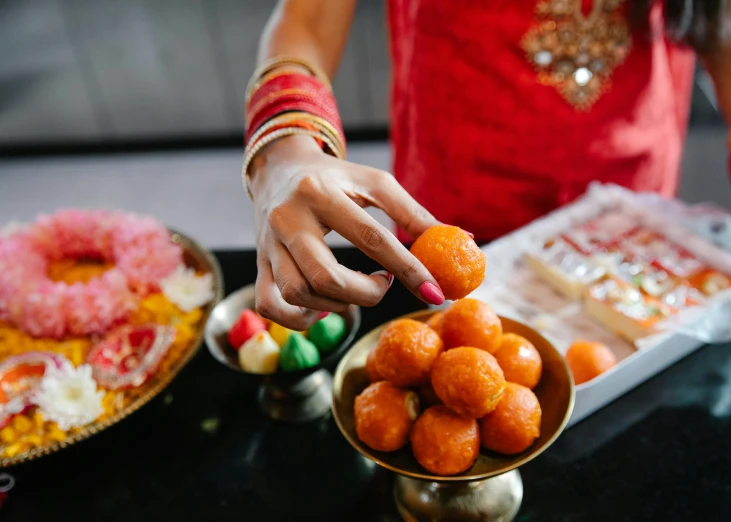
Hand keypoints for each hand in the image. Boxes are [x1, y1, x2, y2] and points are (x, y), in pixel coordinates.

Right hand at [249, 135, 442, 329]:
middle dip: (365, 294)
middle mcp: (288, 218)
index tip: (436, 293)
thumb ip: (415, 214)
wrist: (278, 169)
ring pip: (298, 294)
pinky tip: (324, 306)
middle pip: (325, 276)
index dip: (408, 269)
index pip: (371, 238)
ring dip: (336, 305)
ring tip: (355, 290)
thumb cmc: (337, 179)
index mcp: (320, 191)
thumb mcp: (376, 184)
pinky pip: (271, 305)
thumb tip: (466, 241)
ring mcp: (268, 244)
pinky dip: (301, 318)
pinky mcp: (258, 264)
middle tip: (384, 286)